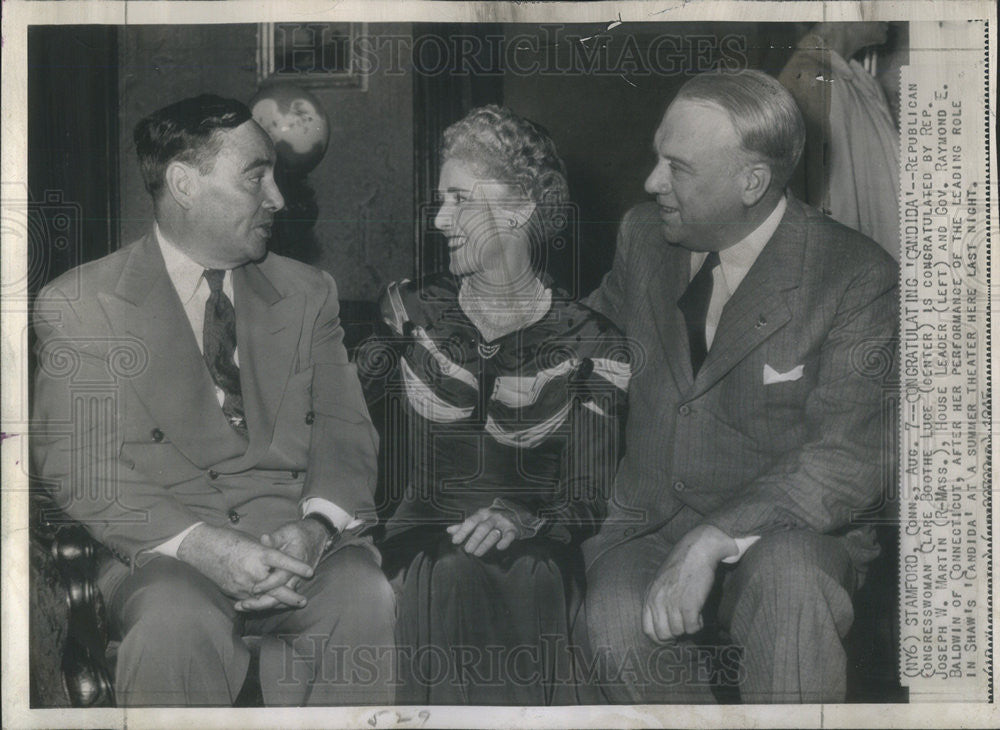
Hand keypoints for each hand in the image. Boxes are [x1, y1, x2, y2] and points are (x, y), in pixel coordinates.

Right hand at [176, 523, 313, 605]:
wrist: (202, 548)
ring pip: (265, 599)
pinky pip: (251, 601)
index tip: (310, 572)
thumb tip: (279, 561)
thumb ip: (266, 552)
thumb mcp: (252, 541)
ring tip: (291, 605)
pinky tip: (271, 605)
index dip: (296, 566)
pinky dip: (262, 603)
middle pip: (276, 588)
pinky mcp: (234, 591)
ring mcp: (242, 584)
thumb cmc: (228, 539)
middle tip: (304, 601)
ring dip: (278, 603)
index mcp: (259, 554)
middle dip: (292, 596)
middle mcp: (252, 571)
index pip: (282, 561)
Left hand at [234, 519, 329, 612]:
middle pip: (281, 596)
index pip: (281, 578)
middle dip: (263, 603)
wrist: (317, 536)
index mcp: (295, 562)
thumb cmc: (299, 533)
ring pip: (282, 600)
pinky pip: (282, 598)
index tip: (254, 589)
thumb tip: (264, 538)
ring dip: (263, 605)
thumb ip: (275, 538)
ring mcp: (296, 581)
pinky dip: (267, 602)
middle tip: (244, 605)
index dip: (268, 584)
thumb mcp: (287, 532)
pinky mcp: (293, 584)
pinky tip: (252, 604)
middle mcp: (297, 575)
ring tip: (243, 606)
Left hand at [447, 506, 529, 556]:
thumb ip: (464, 525)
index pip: (470, 521)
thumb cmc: (491, 518)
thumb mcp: (478, 519)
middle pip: (482, 528)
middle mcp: (492, 517)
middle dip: (474, 540)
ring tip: (477, 554)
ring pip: (493, 533)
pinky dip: (505, 541)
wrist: (514, 513)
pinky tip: (499, 547)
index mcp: (482, 514)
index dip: (462, 531)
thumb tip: (449, 530)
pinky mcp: (513, 529)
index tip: (455, 541)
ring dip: (485, 544)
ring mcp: (503, 523)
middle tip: (467, 550)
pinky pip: (509, 535)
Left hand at [642, 524, 737, 642]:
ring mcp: (672, 603)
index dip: (660, 638)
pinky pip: (691, 628)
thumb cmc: (681, 567)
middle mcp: (658, 600)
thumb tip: (663, 626)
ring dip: (688, 628)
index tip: (671, 637)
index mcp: (649, 596)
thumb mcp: (660, 583)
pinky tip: (700, 616)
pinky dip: (698, 626)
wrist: (697, 550)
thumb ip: (658, 601)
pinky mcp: (688, 604)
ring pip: (678, 632)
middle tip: (685, 626)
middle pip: (663, 635)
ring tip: (694, 616)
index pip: (647, 630)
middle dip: (675, 635)